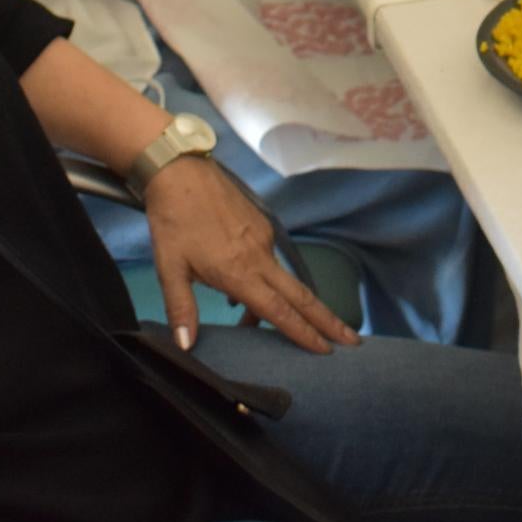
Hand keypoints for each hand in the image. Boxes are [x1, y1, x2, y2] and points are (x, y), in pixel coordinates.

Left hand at [145, 153, 358, 351]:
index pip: (278, 311)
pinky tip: (248, 288)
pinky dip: (268, 282)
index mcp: (238, 272)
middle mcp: (259, 257)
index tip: (326, 350)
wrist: (180, 170)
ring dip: (292, 305)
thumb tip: (187, 344)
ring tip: (277, 325)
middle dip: (327, 321)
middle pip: (301, 296)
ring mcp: (264, 239)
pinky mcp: (262, 226)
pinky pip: (271, 263)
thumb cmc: (173, 220)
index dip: (303, 333)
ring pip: (284, 281)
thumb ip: (181, 308)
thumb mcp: (169, 268)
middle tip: (352, 342)